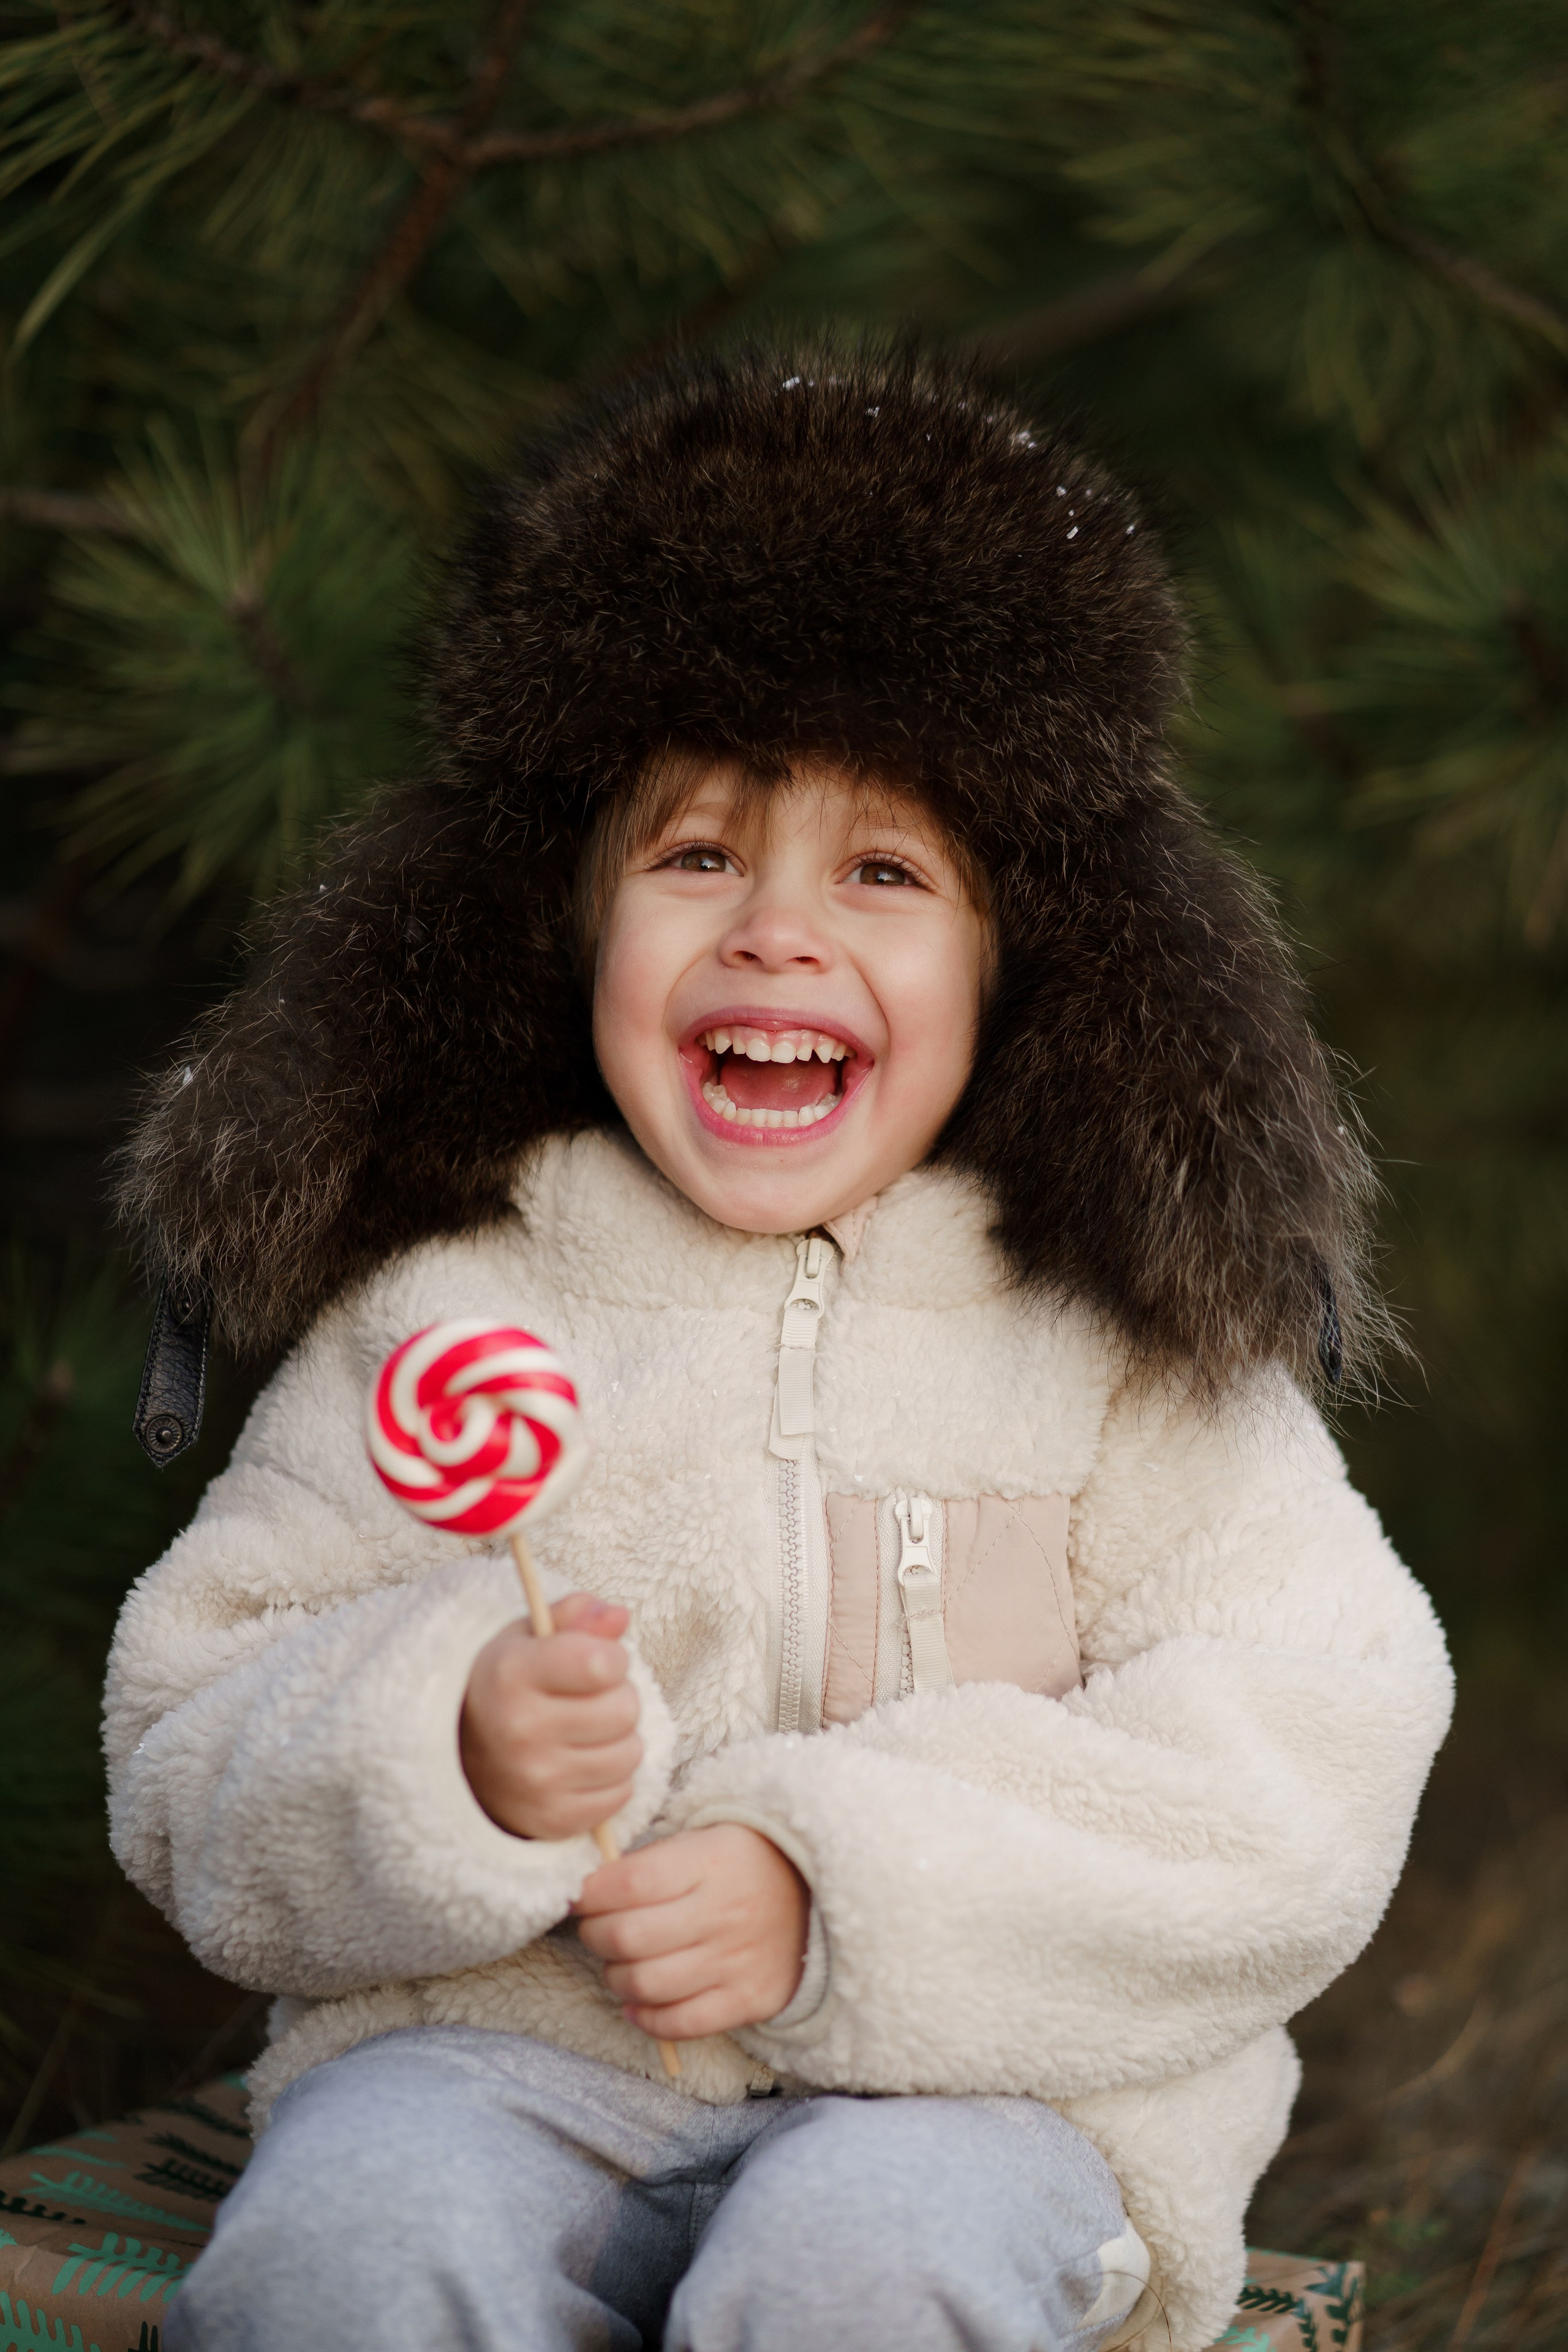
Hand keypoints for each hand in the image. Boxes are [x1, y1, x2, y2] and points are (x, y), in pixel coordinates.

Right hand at [460, 1593, 640, 1840]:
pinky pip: (619, 1795)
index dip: (611, 1658)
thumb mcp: (529, 1636)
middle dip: (617, 1699)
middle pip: (625, 1709)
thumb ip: (576, 1616)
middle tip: (587, 1701)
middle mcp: (519, 1729)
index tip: (593, 1662)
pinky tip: (579, 1765)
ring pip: (629, 1754)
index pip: (603, 1663)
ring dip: (617, 1741)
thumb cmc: (508, 1686)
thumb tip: (618, 1617)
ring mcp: (534, 1780)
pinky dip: (610, 1780)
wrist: (458, 1756)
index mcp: (511, 1674)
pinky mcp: (551, 1819)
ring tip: (584, 1732)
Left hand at [573, 1823, 809, 2040]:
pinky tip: (637, 2004)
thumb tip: (587, 1890)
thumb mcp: (703, 1840)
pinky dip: (647, 2019)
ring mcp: (737, 1961)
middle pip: (627, 1937)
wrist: (817, 1896)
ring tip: (620, 1964)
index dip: (590, 1894)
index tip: (580, 1896)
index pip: (628, 1883)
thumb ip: (649, 1861)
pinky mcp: (749, 2000)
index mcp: (710, 1863)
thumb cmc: (743, 1865)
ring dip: (615, 1977)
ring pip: (645, 1983)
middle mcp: (723, 1913)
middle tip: (596, 1929)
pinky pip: (681, 2024)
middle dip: (595, 1935)